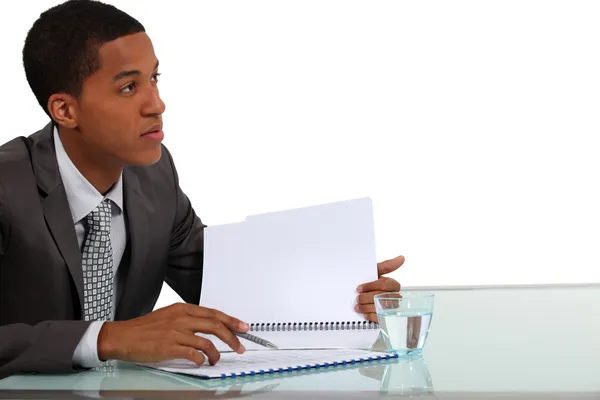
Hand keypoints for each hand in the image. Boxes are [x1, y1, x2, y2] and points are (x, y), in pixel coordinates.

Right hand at [97, 303, 247, 365]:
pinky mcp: (170, 347)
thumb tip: (207, 327)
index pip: (213, 313)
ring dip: (216, 353)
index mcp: (182, 309)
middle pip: (215, 325)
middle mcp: (181, 318)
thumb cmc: (144, 328)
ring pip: (207, 341)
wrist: (122, 336)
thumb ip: (187, 319)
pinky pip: (194, 353)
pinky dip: (201, 358)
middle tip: (240, 345)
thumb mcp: (168, 316)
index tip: (242, 327)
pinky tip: (201, 361)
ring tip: (216, 359)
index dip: (231, 320)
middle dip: (232, 336)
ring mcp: (176, 333)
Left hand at [355, 255, 403, 321]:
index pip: (385, 284)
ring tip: (357, 307)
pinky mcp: (386, 318)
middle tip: (358, 298)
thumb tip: (401, 257)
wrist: (359, 293)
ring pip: (381, 308)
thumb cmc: (369, 282)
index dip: (371, 286)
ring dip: (367, 307)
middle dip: (367, 297)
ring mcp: (391, 308)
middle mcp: (394, 296)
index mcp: (392, 284)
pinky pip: (380, 318)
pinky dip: (370, 316)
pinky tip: (364, 314)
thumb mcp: (375, 272)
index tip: (359, 288)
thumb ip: (386, 266)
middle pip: (382, 297)